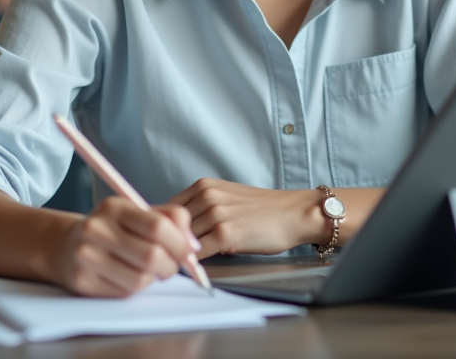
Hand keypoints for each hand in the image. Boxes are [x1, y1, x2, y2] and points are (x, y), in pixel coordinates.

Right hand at [50, 198, 201, 297]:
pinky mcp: (83, 282)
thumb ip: (170, 219)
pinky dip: (135, 287)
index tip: (189, 250)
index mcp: (114, 207)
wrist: (66, 245)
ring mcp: (86, 256)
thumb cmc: (112, 229)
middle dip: (172, 265)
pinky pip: (125, 292)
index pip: (158, 226)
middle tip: (172, 265)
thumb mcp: (137, 213)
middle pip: (152, 256)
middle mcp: (96, 229)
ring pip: (141, 278)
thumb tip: (193, 245)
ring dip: (154, 278)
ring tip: (149, 269)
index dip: (180, 242)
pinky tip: (128, 276)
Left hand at [169, 179, 324, 258]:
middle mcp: (206, 197)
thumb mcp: (226, 196)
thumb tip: (174, 228)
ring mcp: (215, 214)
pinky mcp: (225, 234)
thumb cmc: (263, 209)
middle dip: (170, 243)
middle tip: (169, 257)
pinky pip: (198, 254)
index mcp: (203, 186)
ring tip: (182, 264)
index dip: (164, 228)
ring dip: (181, 254)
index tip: (162, 241)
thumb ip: (201, 207)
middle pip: (172, 226)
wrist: (293, 213)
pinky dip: (194, 263)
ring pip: (183, 240)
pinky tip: (197, 268)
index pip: (168, 209)